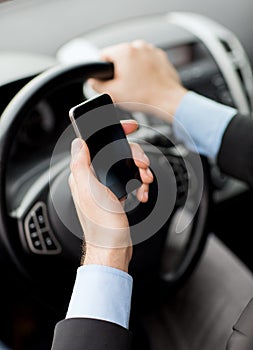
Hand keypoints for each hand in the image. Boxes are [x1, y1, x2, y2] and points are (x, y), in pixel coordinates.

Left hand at [69, 120, 152, 271]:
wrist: (113, 249)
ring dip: (140, 171)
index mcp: (83, 174)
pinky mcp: (116, 195)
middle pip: (117, 153)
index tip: (129, 127)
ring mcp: (105, 187)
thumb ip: (80, 165)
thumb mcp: (89, 192)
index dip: (113, 132)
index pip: (96, 143)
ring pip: (126, 166)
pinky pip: (130, 181)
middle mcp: (93, 178)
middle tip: (143, 165)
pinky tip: (141, 193)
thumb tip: (78, 142)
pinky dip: (139, 185)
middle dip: (134, 156)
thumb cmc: (102, 225)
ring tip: (145, 181)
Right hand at [88, 40, 186, 121]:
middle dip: (120, 71)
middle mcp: (139, 46)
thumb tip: (93, 80)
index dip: (103, 70)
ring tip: (137, 86)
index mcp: (124, 51)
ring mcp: (152, 50)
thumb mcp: (113, 93)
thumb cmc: (144, 97)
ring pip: (134, 60)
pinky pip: (147, 62)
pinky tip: (147, 84)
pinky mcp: (161, 57)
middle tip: (125, 87)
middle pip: (120, 57)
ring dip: (133, 71)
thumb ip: (97, 84)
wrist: (167, 101)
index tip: (109, 80)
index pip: (104, 55)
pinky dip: (145, 71)